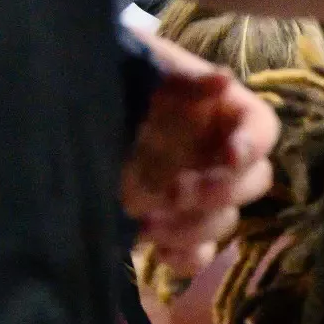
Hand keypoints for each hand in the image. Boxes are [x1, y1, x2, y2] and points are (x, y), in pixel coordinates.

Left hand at [121, 32, 278, 277]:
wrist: (60, 109)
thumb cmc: (106, 78)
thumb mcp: (138, 66)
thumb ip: (179, 77)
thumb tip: (222, 80)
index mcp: (221, 112)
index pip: (263, 128)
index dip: (254, 145)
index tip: (229, 156)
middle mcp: (218, 155)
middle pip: (255, 183)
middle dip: (220, 192)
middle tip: (175, 192)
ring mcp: (199, 196)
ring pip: (225, 221)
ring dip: (193, 226)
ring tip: (144, 220)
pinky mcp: (176, 228)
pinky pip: (199, 255)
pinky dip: (183, 257)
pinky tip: (155, 248)